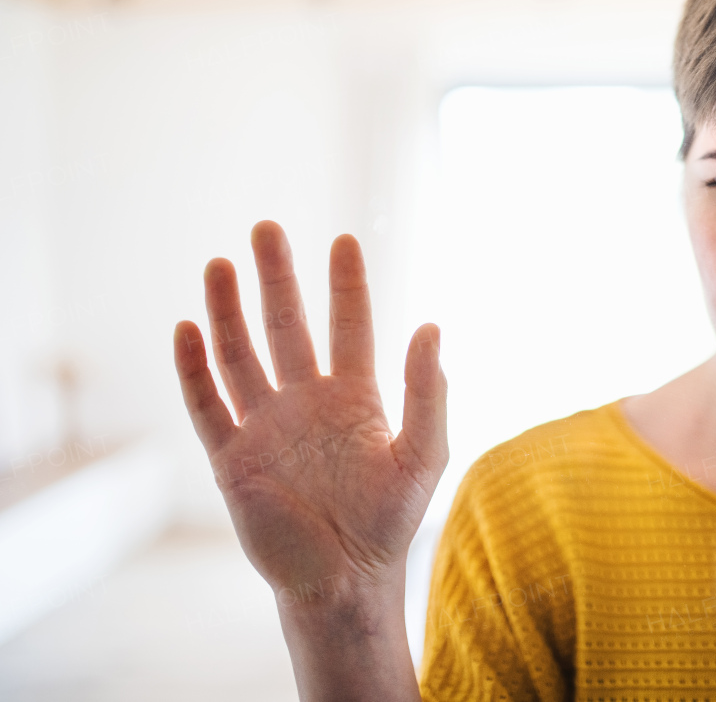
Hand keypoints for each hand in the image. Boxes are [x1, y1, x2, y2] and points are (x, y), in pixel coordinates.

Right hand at [172, 220, 447, 607]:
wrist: (343, 581)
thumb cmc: (389, 521)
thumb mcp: (424, 453)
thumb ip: (428, 392)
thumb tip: (432, 325)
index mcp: (356, 398)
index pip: (349, 326)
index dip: (347, 285)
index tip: (345, 240)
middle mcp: (307, 403)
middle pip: (287, 327)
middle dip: (277, 279)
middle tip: (268, 229)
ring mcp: (267, 428)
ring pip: (241, 356)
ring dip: (228, 312)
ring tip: (220, 264)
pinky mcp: (232, 459)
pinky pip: (207, 405)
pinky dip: (194, 368)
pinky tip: (187, 328)